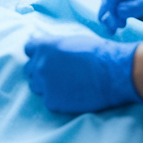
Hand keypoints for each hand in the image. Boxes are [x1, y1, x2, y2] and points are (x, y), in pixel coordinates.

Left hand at [24, 35, 142, 112]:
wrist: (113, 73)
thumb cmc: (98, 53)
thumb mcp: (73, 41)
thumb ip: (55, 47)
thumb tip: (49, 51)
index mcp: (44, 46)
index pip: (29, 49)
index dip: (38, 54)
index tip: (46, 58)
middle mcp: (40, 64)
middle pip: (30, 69)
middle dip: (41, 71)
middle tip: (58, 74)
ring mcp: (44, 84)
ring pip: (37, 86)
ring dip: (47, 86)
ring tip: (66, 86)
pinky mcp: (52, 101)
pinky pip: (48, 101)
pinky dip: (57, 99)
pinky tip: (72, 95)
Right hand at [97, 0, 142, 32]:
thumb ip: (142, 4)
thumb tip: (118, 12)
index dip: (108, 2)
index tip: (105, 19)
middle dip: (110, 10)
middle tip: (109, 28)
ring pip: (123, 3)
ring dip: (116, 15)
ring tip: (114, 30)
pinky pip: (132, 9)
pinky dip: (126, 17)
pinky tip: (123, 25)